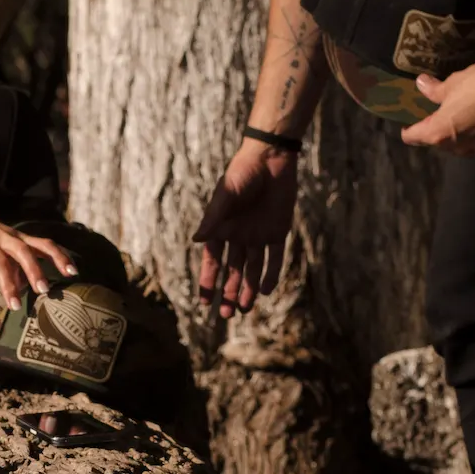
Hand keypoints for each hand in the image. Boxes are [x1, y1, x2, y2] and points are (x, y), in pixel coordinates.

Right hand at [0, 201, 78, 323]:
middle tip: (44, 290)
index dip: (60, 256)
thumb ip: (13, 261)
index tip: (73, 271)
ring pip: (1, 264)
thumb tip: (23, 286)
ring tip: (14, 307)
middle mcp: (4, 239)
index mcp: (16, 237)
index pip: (44, 244)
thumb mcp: (0, 242)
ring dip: (9, 285)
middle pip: (25, 252)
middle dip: (36, 270)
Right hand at [194, 141, 297, 318]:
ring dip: (247, 289)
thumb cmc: (242, 172)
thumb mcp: (226, 194)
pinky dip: (270, 274)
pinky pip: (274, 258)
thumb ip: (213, 218)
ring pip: (252, 269)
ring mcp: (258, 236)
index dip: (208, 282)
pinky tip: (264, 290)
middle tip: (227, 315)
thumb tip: (196, 240)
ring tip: (244, 309)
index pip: (212, 262)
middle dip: (228, 293)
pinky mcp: (278, 231)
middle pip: (232, 271)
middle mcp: (238, 236)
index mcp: (221, 229)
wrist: (271, 158)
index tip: (205, 303)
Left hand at [401, 63, 474, 156]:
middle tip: (444, 116)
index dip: (409, 130)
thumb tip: (420, 84)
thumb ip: (433, 90)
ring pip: (460, 148)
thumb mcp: (453, 84)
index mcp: (438, 133)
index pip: (413, 137)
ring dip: (460, 138)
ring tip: (467, 121)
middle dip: (438, 132)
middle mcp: (456, 148)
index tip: (410, 124)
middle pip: (438, 143)